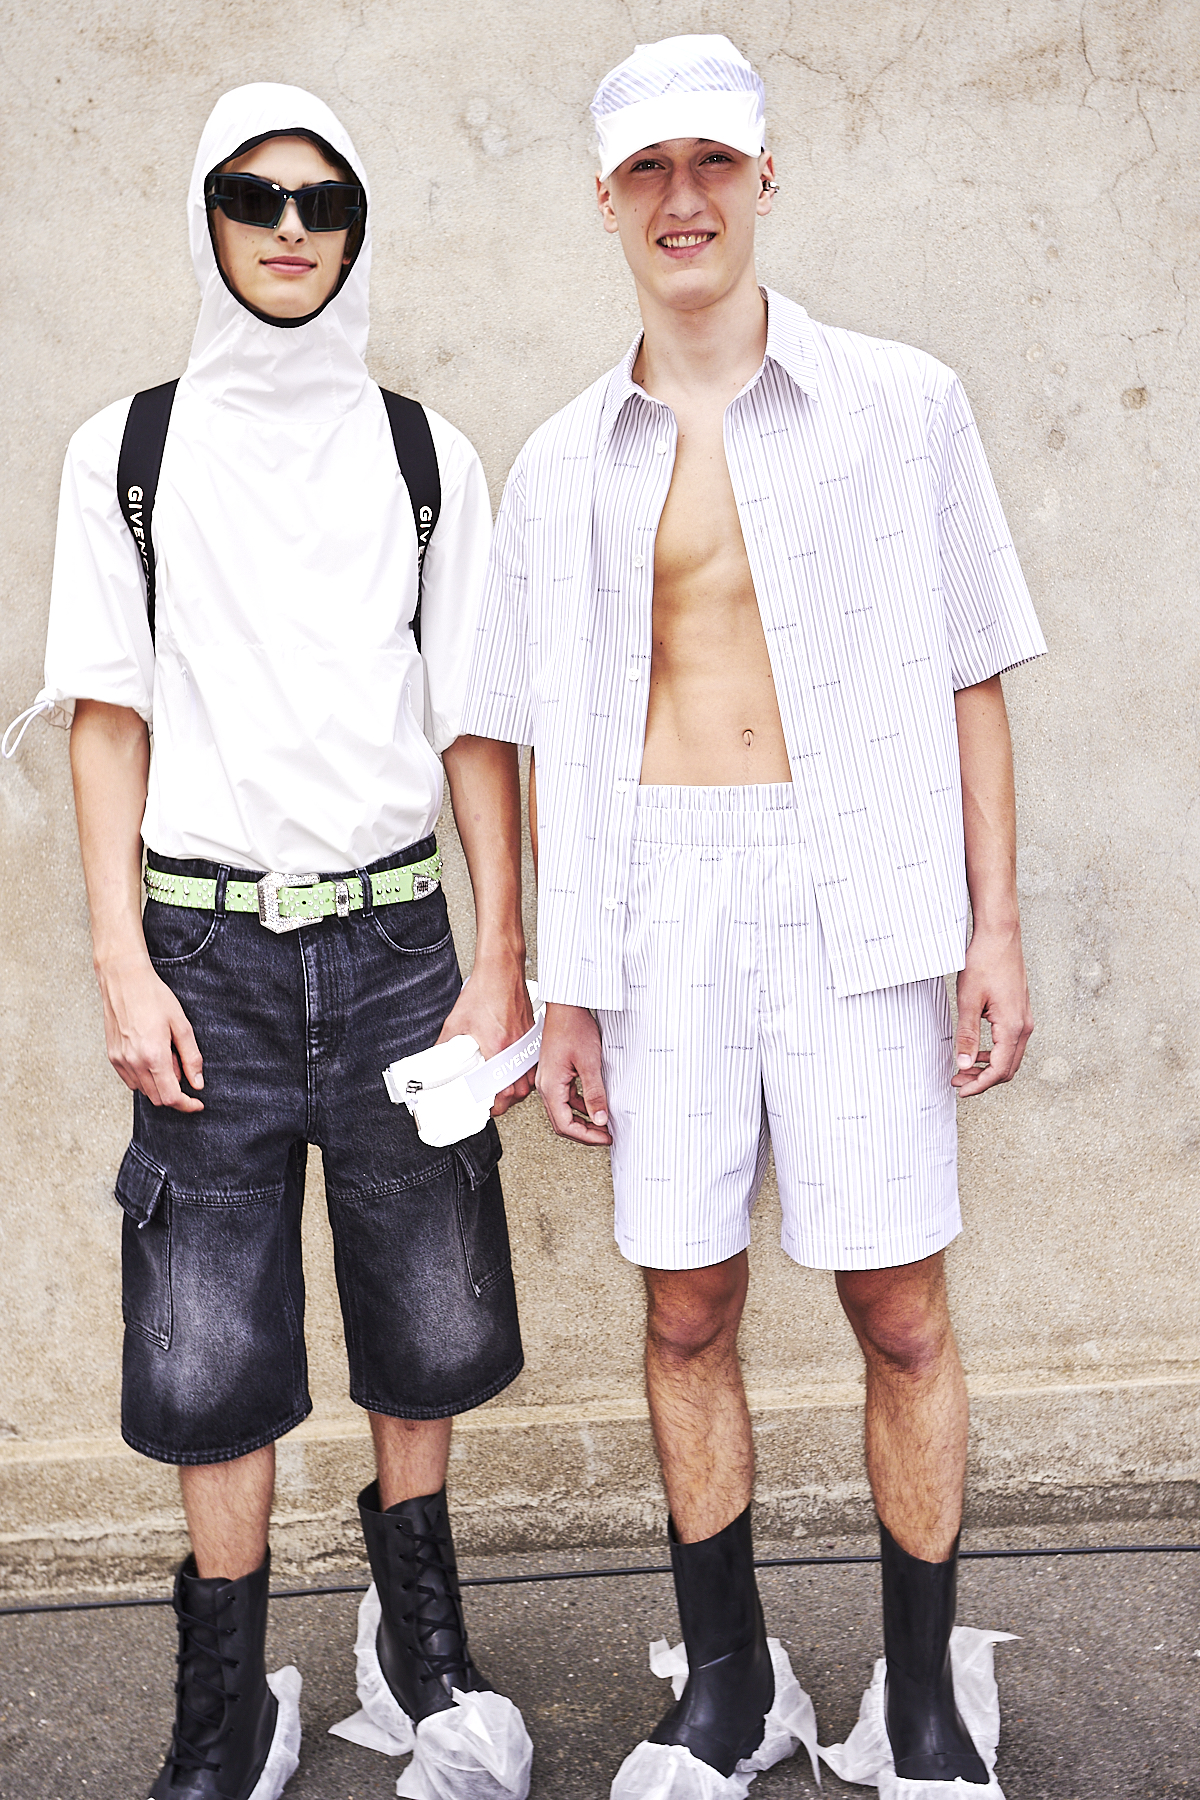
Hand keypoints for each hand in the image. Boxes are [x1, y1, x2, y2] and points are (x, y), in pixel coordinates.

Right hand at [97, 952, 203, 1111]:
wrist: (124, 980)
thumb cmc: (154, 997)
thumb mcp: (182, 1025)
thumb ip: (191, 1057)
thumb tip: (197, 1083)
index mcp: (153, 1056)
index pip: (171, 1097)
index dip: (187, 1104)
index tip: (197, 1103)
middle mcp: (134, 1063)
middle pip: (158, 1098)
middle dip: (175, 1091)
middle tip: (179, 1062)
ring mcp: (120, 1061)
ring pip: (144, 1090)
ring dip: (159, 1082)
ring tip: (164, 1052)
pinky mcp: (112, 1057)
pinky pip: (131, 1080)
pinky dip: (145, 1077)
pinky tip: (150, 1053)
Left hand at [437, 962, 535, 1116]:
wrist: (502, 969)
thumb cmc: (485, 990)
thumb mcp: (457, 1021)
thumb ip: (446, 1044)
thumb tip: (436, 1059)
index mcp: (499, 1048)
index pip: (502, 1092)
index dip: (493, 1106)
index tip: (484, 1108)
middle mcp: (516, 1047)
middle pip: (518, 1091)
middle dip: (505, 1102)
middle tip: (491, 1103)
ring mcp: (527, 1042)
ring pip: (529, 1079)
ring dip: (516, 1088)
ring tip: (503, 1090)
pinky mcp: (532, 1035)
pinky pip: (533, 1063)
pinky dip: (525, 1072)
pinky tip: (515, 1070)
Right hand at [536, 1003, 610, 1144]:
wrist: (566, 1006)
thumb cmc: (573, 1028)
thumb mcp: (590, 1063)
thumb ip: (594, 1093)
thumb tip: (600, 1119)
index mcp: (550, 1087)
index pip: (565, 1125)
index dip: (587, 1136)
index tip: (604, 1137)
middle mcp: (545, 1086)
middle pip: (562, 1122)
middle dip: (585, 1133)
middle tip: (605, 1135)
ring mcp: (549, 1080)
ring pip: (564, 1112)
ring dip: (583, 1120)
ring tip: (602, 1123)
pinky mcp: (555, 1074)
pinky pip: (565, 1098)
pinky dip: (580, 1106)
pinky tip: (593, 1105)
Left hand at [952, 922, 1033, 1096]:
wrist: (1000, 936)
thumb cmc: (984, 962)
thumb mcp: (968, 1001)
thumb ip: (967, 1035)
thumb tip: (965, 1064)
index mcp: (1012, 1026)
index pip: (999, 1070)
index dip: (979, 1085)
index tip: (961, 1090)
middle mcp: (1024, 1025)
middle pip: (1008, 1068)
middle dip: (983, 1080)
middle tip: (958, 1080)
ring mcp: (1025, 1019)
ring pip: (1010, 1057)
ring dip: (988, 1067)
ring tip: (964, 1067)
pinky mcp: (1020, 1012)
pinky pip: (1011, 1043)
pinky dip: (995, 1053)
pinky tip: (977, 1050)